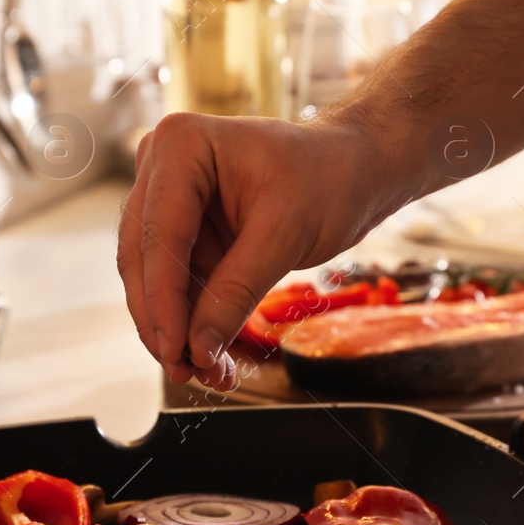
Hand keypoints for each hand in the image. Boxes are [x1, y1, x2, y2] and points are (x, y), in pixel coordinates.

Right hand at [117, 0, 523, 389]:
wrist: (381, 156)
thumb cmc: (342, 175)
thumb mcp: (287, 237)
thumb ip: (234, 295)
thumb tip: (195, 353)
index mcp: (180, 146)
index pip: (149, 242)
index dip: (160, 310)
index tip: (179, 360)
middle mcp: (170, 161)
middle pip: (142, 262)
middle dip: (165, 324)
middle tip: (190, 378)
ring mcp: (179, 187)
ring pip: (155, 275)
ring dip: (178, 326)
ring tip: (207, 369)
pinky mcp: (198, 213)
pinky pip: (180, 274)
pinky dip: (193, 312)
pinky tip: (211, 345)